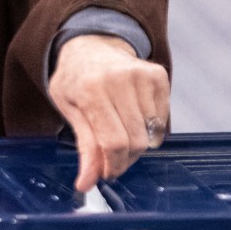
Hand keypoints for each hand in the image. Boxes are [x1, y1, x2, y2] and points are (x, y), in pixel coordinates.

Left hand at [47, 35, 170, 191]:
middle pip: (135, 141)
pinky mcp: (158, 76)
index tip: (108, 174)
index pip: (112, 142)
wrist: (91, 46)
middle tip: (113, 158)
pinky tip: (133, 117)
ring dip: (137, 144)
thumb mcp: (69, 111)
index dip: (112, 166)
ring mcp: (142, 75)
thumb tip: (87, 183)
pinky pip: (161, 120)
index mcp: (90, 89)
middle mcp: (118, 79)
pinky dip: (150, 129)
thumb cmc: (76, 80)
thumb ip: (84, 147)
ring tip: (120, 132)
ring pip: (150, 133)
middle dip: (125, 159)